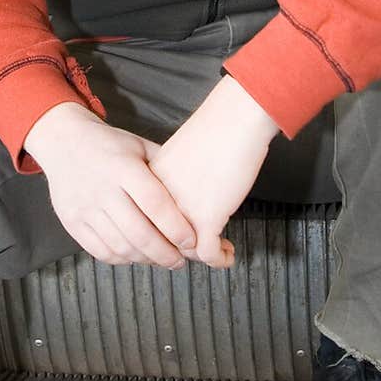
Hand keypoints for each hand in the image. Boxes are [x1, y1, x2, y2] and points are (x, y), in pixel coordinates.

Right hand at [24, 102, 197, 268]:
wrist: (63, 141)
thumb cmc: (109, 145)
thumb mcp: (139, 146)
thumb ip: (165, 168)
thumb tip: (198, 193)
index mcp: (123, 167)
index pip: (155, 204)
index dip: (176, 227)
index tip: (192, 241)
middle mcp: (102, 189)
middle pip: (139, 232)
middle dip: (165, 253)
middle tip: (180, 260)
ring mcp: (84, 207)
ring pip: (120, 246)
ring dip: (145, 259)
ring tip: (161, 259)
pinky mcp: (71, 222)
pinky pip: (100, 251)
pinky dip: (122, 259)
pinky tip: (135, 256)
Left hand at [147, 77, 279, 268]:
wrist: (234, 121)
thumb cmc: (214, 132)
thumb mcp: (180, 158)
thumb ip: (174, 179)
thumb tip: (185, 199)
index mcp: (149, 183)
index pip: (147, 220)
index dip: (163, 235)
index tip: (180, 239)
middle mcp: (159, 200)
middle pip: (161, 238)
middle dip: (181, 250)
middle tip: (201, 250)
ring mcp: (181, 211)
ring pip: (184, 249)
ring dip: (202, 256)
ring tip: (220, 251)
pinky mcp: (206, 218)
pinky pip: (208, 254)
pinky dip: (219, 259)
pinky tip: (228, 254)